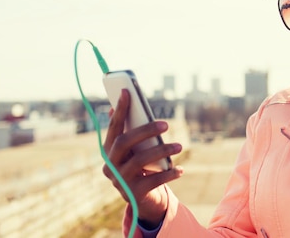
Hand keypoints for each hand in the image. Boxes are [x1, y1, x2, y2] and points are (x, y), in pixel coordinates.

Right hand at [102, 89, 183, 225]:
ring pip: (139, 161)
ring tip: (179, 146)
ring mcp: (120, 180)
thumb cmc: (140, 166)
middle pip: (124, 142)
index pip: (113, 127)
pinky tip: (180, 169)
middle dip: (145, 130)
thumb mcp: (135, 149)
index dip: (120, 110)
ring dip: (162, 151)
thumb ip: (131, 131)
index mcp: (109, 150)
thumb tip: (121, 105)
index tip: (127, 91)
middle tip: (166, 124)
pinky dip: (168, 174)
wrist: (142, 198)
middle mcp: (110, 165)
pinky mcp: (134, 194)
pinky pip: (153, 181)